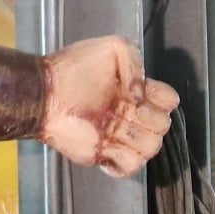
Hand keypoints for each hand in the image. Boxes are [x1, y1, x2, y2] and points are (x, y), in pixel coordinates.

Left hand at [41, 36, 177, 173]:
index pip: (168, 101)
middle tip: (123, 109)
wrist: (45, 93)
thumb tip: (139, 95)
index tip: (143, 94)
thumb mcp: (112, 48)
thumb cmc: (73, 68)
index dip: (162, 99)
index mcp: (136, 91)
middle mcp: (131, 115)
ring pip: (151, 147)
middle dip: (148, 118)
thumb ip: (135, 61)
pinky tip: (109, 146)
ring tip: (116, 127)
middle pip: (163, 126)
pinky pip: (131, 165)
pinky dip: (125, 162)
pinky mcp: (105, 152)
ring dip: (137, 137)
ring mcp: (119, 135)